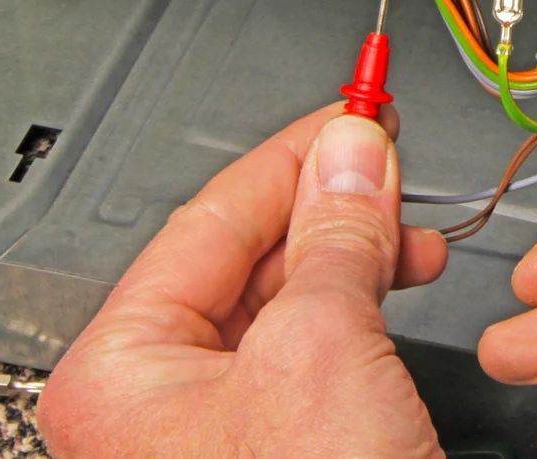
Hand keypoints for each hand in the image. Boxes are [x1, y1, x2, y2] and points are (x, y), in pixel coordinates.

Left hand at [38, 104, 448, 458]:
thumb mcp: (321, 347)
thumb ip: (334, 236)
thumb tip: (352, 154)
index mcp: (122, 373)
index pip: (209, 220)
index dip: (295, 155)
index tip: (357, 112)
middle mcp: (160, 406)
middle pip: (248, 260)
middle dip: (333, 207)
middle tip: (391, 163)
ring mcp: (223, 436)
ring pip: (291, 306)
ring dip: (359, 257)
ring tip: (414, 237)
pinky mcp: (287, 452)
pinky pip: (319, 353)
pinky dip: (367, 311)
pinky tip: (401, 293)